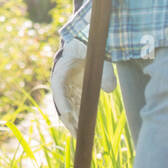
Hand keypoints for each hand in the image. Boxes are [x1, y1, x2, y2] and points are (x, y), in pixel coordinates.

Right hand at [50, 0, 116, 138]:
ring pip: (68, 103)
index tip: (68, 115)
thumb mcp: (100, 52)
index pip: (58, 85)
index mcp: (63, 63)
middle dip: (67, 117)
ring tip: (80, 136)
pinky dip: (80, 113)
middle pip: (62, 98)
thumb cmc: (93, 39)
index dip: (62, 101)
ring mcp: (70, 81)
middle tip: (76, 134)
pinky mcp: (78, 84)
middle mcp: (63, 74)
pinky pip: (76, 102)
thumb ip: (105, 70)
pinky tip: (84, 125)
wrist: (94, 32)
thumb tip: (109, 90)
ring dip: (73, 119)